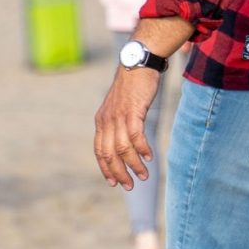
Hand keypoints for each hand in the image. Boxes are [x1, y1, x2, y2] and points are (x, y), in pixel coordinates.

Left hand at [93, 68, 157, 189]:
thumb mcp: (118, 107)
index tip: (113, 183)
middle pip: (109, 154)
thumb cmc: (131, 86)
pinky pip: (136, 135)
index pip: (99, 151)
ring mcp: (119, 116)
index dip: (105, 169)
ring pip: (123, 148)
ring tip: (144, 174)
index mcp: (101, 121)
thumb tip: (123, 144)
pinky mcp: (133, 111)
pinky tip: (149, 156)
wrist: (136, 63)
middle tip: (130, 185)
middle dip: (119, 173)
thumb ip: (117, 124)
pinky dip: (141, 149)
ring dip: (134, 165)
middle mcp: (107, 120)